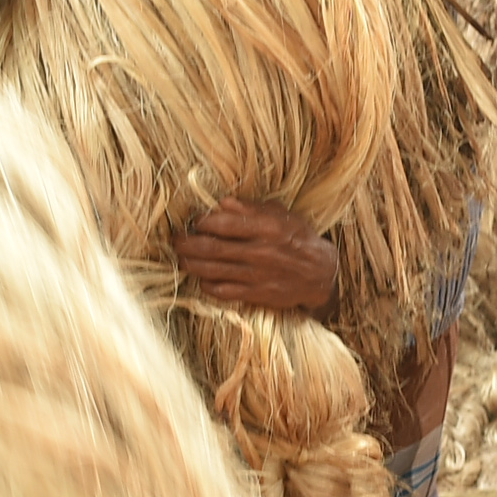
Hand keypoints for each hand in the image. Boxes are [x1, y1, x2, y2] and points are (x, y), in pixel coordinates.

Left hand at [177, 199, 338, 316]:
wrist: (321, 273)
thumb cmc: (299, 238)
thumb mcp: (282, 215)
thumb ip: (251, 209)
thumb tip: (221, 202)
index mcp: (266, 228)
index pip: (222, 224)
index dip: (200, 221)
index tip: (192, 219)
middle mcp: (260, 252)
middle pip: (210, 248)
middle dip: (186, 243)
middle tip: (176, 239)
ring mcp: (256, 275)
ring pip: (211, 271)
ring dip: (190, 264)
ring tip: (182, 257)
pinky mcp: (256, 294)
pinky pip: (222, 291)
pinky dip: (206, 284)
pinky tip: (201, 277)